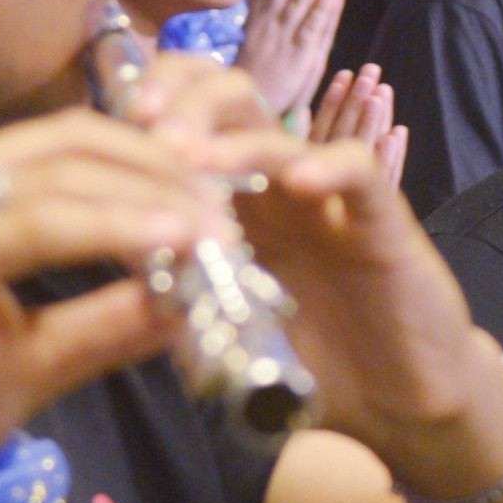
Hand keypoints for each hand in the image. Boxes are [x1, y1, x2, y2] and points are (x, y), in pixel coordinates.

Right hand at [0, 113, 218, 502]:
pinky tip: (171, 244)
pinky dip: (113, 229)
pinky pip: (38, 223)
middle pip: (80, 143)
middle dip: (170, 170)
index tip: (224, 200)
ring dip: (156, 196)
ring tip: (224, 230)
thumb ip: (102, 327)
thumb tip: (187, 304)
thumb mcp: (24, 365)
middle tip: (239, 210)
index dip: (155, 164)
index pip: (74, 149)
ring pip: (66, 173)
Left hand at [115, 55, 502, 484]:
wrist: (400, 405)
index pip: (188, 117)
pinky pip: (358, 170)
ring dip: (234, 137)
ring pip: (282, 128)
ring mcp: (329, 197)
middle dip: (182, 99)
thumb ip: (175, 310)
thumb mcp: (226, 337)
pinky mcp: (381, 219)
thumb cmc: (315, 370)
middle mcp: (277, 185)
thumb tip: (101, 305)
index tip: (108, 129)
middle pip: (231, 97)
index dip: (148, 106)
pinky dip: (327, 166)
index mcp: (234, 202)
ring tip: (196, 158)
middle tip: (147, 127)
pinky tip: (297, 184)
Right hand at [237, 0, 345, 117]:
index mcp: (258, 19)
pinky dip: (323, 11)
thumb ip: (271, 15)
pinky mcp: (300, 60)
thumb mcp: (259, 42)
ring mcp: (283, 41)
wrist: (249, 113)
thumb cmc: (257, 79)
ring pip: (300, 1)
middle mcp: (269, 25)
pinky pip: (313, 31)